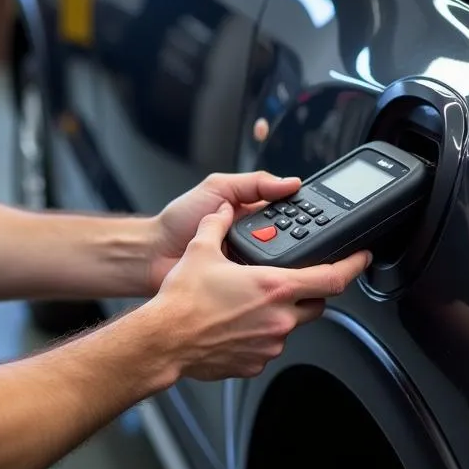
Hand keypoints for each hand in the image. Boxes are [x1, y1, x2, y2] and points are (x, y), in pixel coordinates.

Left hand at [148, 169, 302, 293]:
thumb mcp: (217, 188)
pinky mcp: (242, 287)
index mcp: (252, 213)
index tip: (316, 216)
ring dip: (278, 261)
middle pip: (289, 240)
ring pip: (280, 264)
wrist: (153, 254)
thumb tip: (290, 182)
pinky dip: (264, 281)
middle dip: (292, 239)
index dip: (303, 213)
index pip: (289, 212)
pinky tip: (264, 278)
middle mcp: (255, 240)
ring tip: (270, 255)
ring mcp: (249, 264)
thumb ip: (253, 182)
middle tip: (284, 237)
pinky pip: (262, 284)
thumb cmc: (178, 220)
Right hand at [152, 202, 370, 380]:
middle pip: (317, 303)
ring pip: (290, 325)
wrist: (164, 340)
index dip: (353, 266)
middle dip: (310, 291)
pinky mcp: (255, 362)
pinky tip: (235, 324)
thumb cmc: (182, 301)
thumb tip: (221, 212)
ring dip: (280, 312)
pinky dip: (259, 333)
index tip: (361, 258)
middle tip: (292, 280)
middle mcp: (279, 317)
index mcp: (274, 286)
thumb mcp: (200, 250)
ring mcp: (270, 343)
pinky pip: (268, 345)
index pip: (333, 277)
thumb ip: (216, 225)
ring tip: (249, 303)